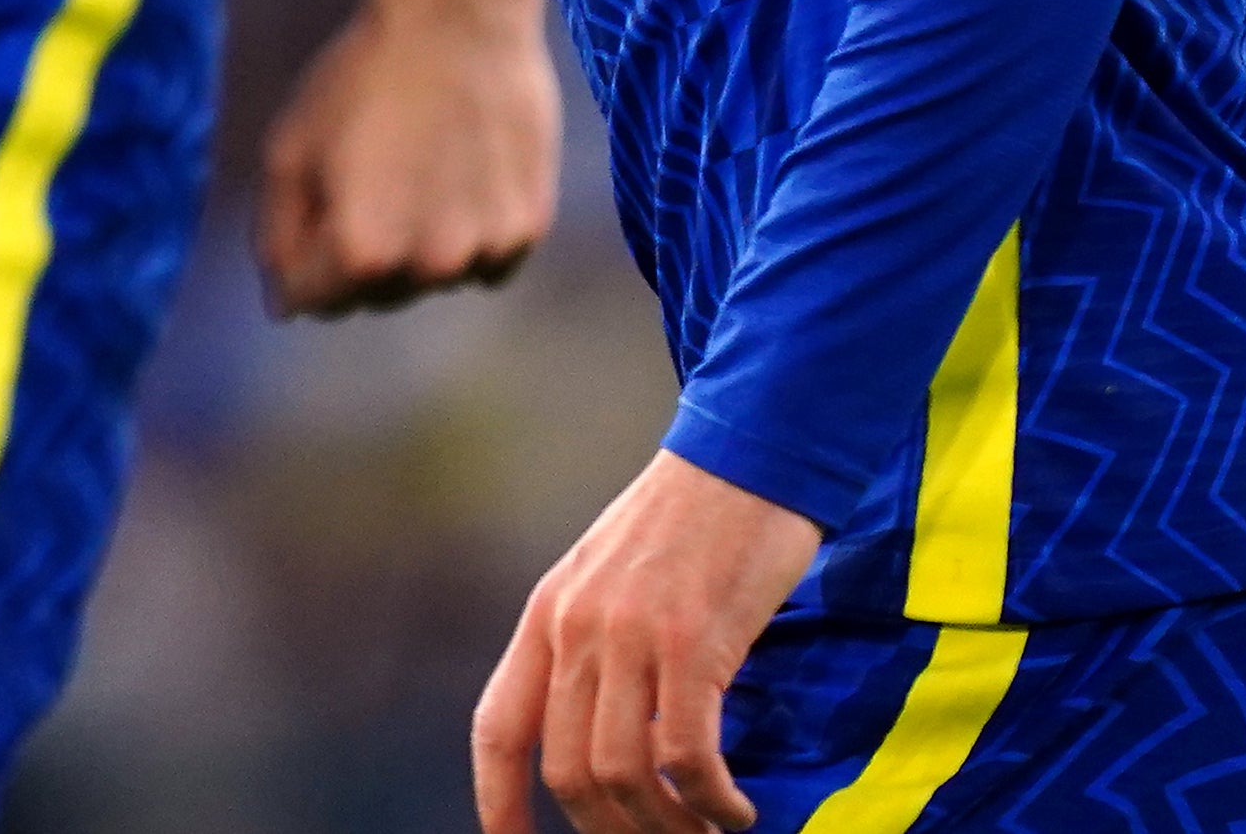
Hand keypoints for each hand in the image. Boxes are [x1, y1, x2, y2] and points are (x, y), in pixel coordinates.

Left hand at [259, 0, 560, 315]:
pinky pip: (487, 260)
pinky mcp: (529, 227)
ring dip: (419, 246)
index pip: (310, 301)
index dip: (301, 255)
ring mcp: (485, 250)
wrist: (459, 12)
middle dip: (360, 253)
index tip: (317, 200)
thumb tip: (284, 307)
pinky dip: (472, 234)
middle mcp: (428, 266)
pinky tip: (465, 170)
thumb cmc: (362, 76)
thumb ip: (276, 236)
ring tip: (421, 164)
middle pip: (375, 297)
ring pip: (433, 280)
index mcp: (360, 251)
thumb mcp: (288, 149)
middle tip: (371, 173)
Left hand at [472, 445, 822, 833]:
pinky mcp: (693, 640)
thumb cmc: (692, 520)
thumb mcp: (609, 574)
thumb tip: (599, 737)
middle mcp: (577, 627)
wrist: (748, 450)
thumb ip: (591, 644)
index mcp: (547, 612)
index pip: (499, 728)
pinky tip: (736, 810)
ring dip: (668, 826)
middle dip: (611, 830)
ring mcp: (632, 634)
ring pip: (624, 775)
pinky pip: (688, 756)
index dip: (497, 803)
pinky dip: (712, 801)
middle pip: (568, 771)